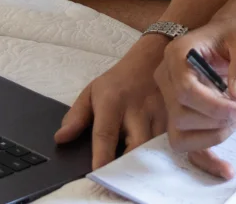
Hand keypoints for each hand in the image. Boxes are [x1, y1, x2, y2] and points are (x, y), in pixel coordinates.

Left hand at [56, 34, 170, 168]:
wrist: (153, 57)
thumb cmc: (119, 80)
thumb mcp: (92, 92)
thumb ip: (76, 116)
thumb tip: (61, 138)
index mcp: (112, 102)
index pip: (105, 134)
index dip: (102, 157)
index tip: (98, 173)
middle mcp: (137, 109)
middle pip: (136, 145)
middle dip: (128, 164)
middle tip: (120, 177)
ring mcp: (159, 113)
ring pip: (155, 146)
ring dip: (145, 160)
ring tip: (136, 170)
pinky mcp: (174, 117)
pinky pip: (168, 141)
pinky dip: (160, 152)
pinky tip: (154, 158)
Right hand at [155, 18, 235, 179]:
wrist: (228, 38)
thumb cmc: (234, 36)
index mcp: (176, 54)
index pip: (184, 89)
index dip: (213, 106)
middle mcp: (165, 78)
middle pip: (180, 114)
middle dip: (216, 120)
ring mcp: (168, 99)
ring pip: (179, 134)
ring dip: (212, 136)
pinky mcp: (178, 115)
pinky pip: (185, 144)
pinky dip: (205, 158)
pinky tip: (226, 169)